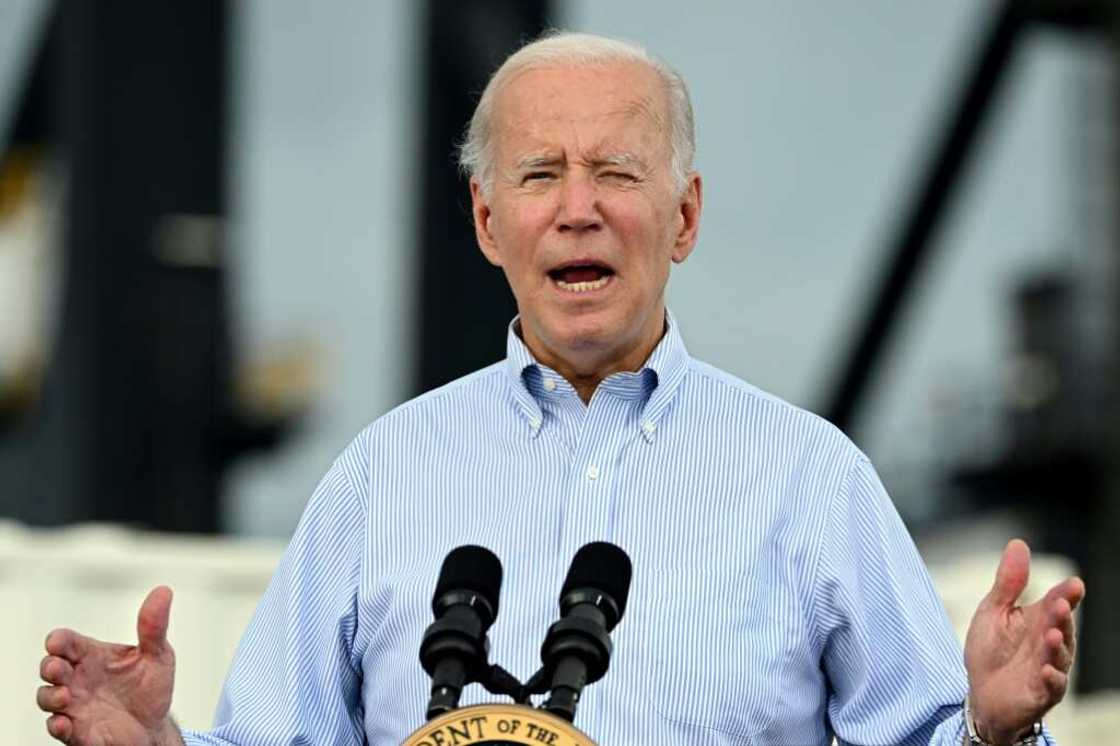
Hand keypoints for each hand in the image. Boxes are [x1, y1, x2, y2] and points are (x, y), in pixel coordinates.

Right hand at [37, 586, 182, 744]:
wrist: (154, 727)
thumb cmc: (151, 689)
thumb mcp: (158, 655)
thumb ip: (154, 627)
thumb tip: (163, 592)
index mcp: (93, 656)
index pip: (67, 642)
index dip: (58, 641)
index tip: (57, 643)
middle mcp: (78, 679)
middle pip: (50, 667)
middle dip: (49, 666)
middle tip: (59, 668)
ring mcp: (75, 705)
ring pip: (46, 697)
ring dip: (50, 695)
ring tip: (65, 696)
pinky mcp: (77, 730)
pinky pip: (57, 728)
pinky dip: (57, 726)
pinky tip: (66, 723)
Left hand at [964, 539, 1084, 744]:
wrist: (981, 693)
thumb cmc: (991, 650)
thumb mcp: (993, 611)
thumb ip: (1008, 582)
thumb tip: (1019, 543)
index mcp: (1038, 619)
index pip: (1057, 602)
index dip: (1066, 594)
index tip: (1074, 584)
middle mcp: (1049, 642)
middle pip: (1061, 626)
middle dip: (1061, 616)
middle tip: (1059, 604)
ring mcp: (1048, 667)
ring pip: (1059, 655)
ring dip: (1057, 646)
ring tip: (1051, 633)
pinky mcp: (1041, 692)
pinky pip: (1052, 686)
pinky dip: (1051, 678)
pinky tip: (1046, 671)